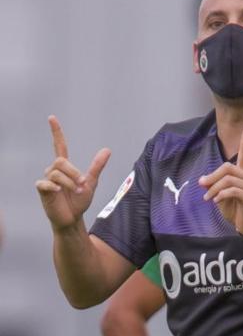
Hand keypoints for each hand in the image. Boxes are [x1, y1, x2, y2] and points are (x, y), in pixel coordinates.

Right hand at [35, 116, 110, 230]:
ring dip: (71, 183)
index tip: (52, 118)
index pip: (59, 145)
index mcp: (65, 167)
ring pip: (57, 173)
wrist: (73, 218)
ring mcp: (47, 179)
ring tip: (78, 192)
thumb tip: (107, 150)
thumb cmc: (79, 201)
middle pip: (61, 162)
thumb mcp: (91, 182)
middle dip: (74, 172)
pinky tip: (60, 191)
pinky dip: (55, 186)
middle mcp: (54, 170)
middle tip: (83, 184)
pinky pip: (45, 183)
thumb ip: (97, 166)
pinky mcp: (42, 189)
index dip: (56, 132)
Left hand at [201, 124, 242, 234]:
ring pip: (228, 179)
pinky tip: (216, 201)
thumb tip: (202, 180)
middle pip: (228, 167)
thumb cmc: (235, 209)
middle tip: (202, 186)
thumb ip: (213, 185)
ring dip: (214, 189)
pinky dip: (220, 195)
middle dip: (212, 176)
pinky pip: (232, 190)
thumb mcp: (219, 196)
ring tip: (208, 198)